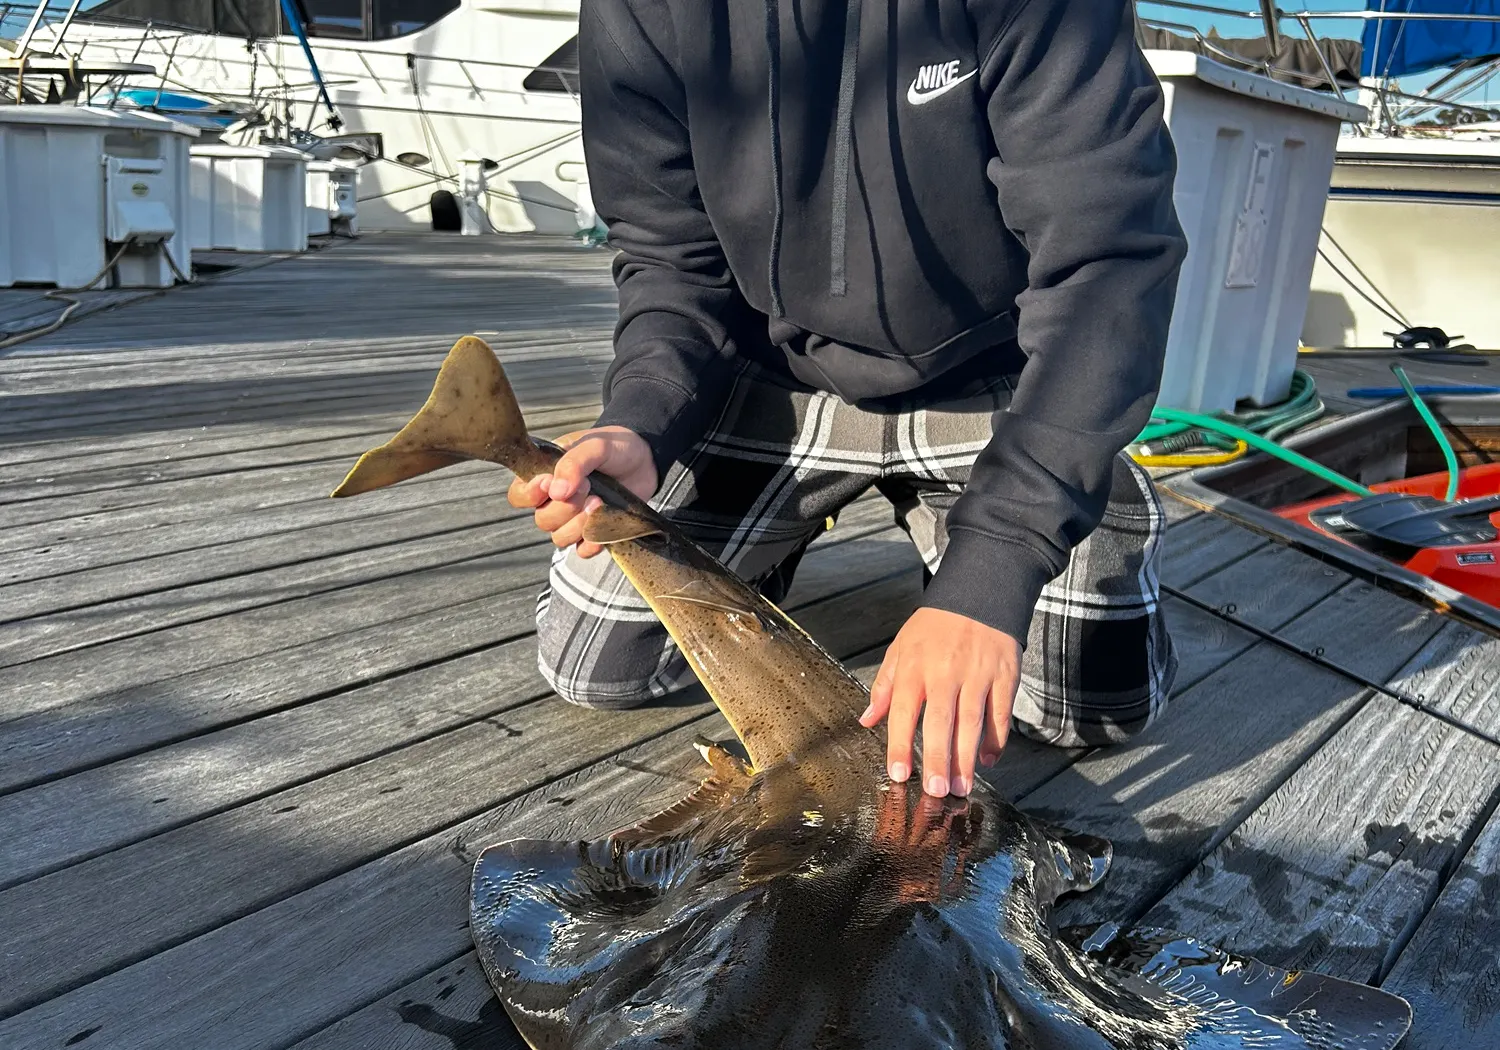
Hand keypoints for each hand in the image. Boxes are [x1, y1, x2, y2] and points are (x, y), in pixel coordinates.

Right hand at [506, 426, 656, 557]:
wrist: (647, 459)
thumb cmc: (617, 446)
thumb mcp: (595, 445)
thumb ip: (574, 463)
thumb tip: (555, 492)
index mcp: (546, 474)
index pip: (519, 495)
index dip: (531, 495)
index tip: (550, 482)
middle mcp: (556, 499)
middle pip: (542, 520)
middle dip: (565, 508)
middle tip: (588, 488)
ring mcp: (574, 518)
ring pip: (559, 538)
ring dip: (579, 525)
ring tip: (599, 503)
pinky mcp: (593, 532)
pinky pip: (582, 550)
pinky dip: (592, 543)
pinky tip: (604, 527)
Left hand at [859, 607, 1020, 797]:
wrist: (979, 593)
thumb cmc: (935, 627)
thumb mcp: (901, 648)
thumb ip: (885, 686)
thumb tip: (867, 719)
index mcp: (915, 667)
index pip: (903, 711)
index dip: (900, 744)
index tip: (898, 773)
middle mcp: (946, 672)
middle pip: (941, 721)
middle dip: (939, 759)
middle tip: (937, 792)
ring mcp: (978, 674)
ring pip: (973, 722)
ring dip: (967, 758)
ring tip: (961, 787)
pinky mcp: (1005, 675)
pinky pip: (1001, 713)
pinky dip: (996, 738)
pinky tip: (988, 759)